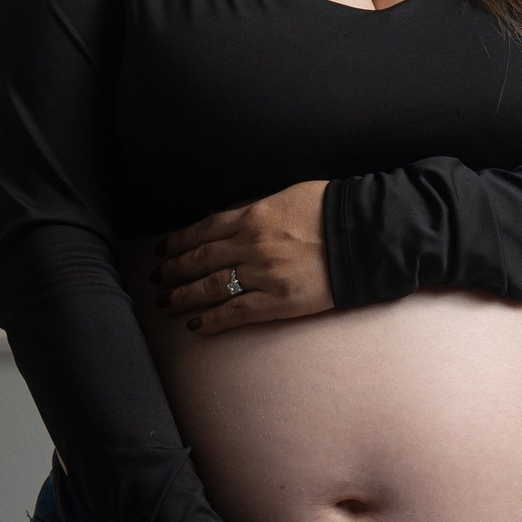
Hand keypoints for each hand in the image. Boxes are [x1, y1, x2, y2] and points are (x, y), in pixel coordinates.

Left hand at [149, 179, 333, 334]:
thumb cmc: (333, 210)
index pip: (203, 231)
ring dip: (184, 296)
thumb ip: (255, 208)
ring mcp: (262, 274)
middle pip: (200, 260)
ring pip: (211, 287)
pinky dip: (213, 320)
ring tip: (165, 303)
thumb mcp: (288, 196)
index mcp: (252, 216)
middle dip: (174, 270)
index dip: (179, 242)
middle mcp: (250, 245)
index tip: (162, 251)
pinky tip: (197, 325)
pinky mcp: (279, 301)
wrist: (366, 235)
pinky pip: (237, 312)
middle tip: (156, 280)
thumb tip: (227, 216)